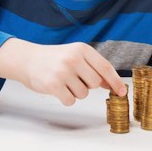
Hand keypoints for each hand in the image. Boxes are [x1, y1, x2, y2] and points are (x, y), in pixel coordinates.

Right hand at [0, 39, 125, 105]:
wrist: (28, 60)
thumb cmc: (56, 59)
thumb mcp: (76, 57)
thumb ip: (94, 68)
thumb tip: (112, 84)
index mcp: (82, 49)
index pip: (106, 67)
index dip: (115, 81)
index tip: (122, 92)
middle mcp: (73, 58)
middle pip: (96, 83)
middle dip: (88, 85)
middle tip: (75, 79)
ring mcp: (63, 71)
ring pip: (83, 94)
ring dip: (76, 92)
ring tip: (64, 82)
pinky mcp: (53, 84)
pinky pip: (70, 101)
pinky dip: (66, 99)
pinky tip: (58, 89)